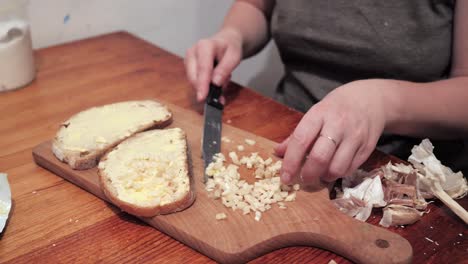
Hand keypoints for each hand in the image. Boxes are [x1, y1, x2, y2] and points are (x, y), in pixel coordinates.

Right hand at [185, 28, 242, 101]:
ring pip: (194, 81)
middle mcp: (193, 52)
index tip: (203, 97)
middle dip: (206, 89)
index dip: (202, 84)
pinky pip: (195, 82)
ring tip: (223, 80)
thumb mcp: (234, 57)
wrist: (226, 42)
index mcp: (204, 46)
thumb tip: (215, 82)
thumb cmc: (230, 48)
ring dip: (208, 88)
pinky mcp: (189, 68)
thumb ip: (225, 69)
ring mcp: (189, 60)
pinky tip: (216, 82)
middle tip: (221, 96)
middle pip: (194, 77)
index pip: (202, 68)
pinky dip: (206, 87)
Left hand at [275, 80, 394, 185]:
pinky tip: (334, 168)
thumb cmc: (337, 108)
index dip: (291, 162)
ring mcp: (355, 136)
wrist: (371, 100)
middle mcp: (338, 125)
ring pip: (337, 168)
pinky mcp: (367, 147)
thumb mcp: (315, 113)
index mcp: (320, 114)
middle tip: (304, 178)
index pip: (301, 140)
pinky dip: (339, 174)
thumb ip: (297, 135)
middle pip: (320, 157)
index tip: (284, 177)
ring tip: (320, 173)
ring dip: (325, 176)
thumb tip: (278, 153)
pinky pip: (350, 169)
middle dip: (308, 174)